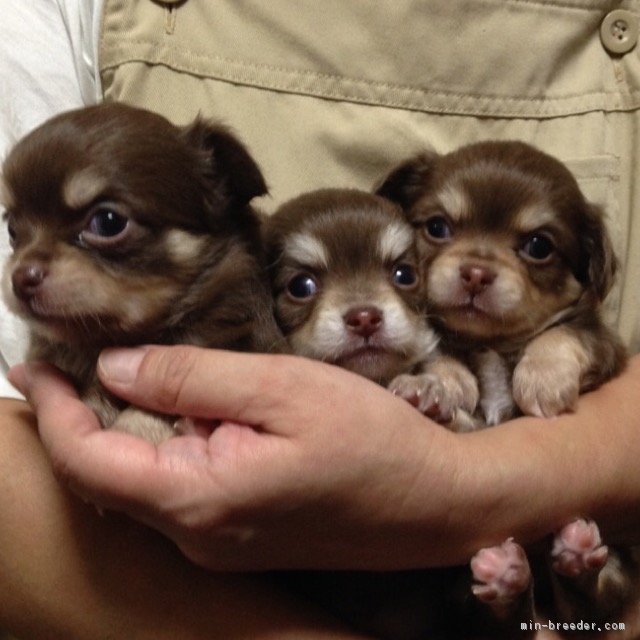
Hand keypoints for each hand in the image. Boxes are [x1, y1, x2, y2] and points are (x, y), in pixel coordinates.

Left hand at [10, 347, 465, 570]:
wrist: (436, 504)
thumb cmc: (371, 440)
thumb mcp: (282, 387)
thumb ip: (194, 378)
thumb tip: (117, 367)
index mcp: (199, 499)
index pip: (88, 460)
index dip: (53, 408)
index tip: (32, 361)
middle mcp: (198, 535)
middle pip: (109, 475)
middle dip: (85, 415)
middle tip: (79, 358)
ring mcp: (221, 543)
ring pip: (145, 482)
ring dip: (129, 430)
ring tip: (135, 375)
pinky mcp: (243, 536)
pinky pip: (181, 491)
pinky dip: (167, 448)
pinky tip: (192, 414)